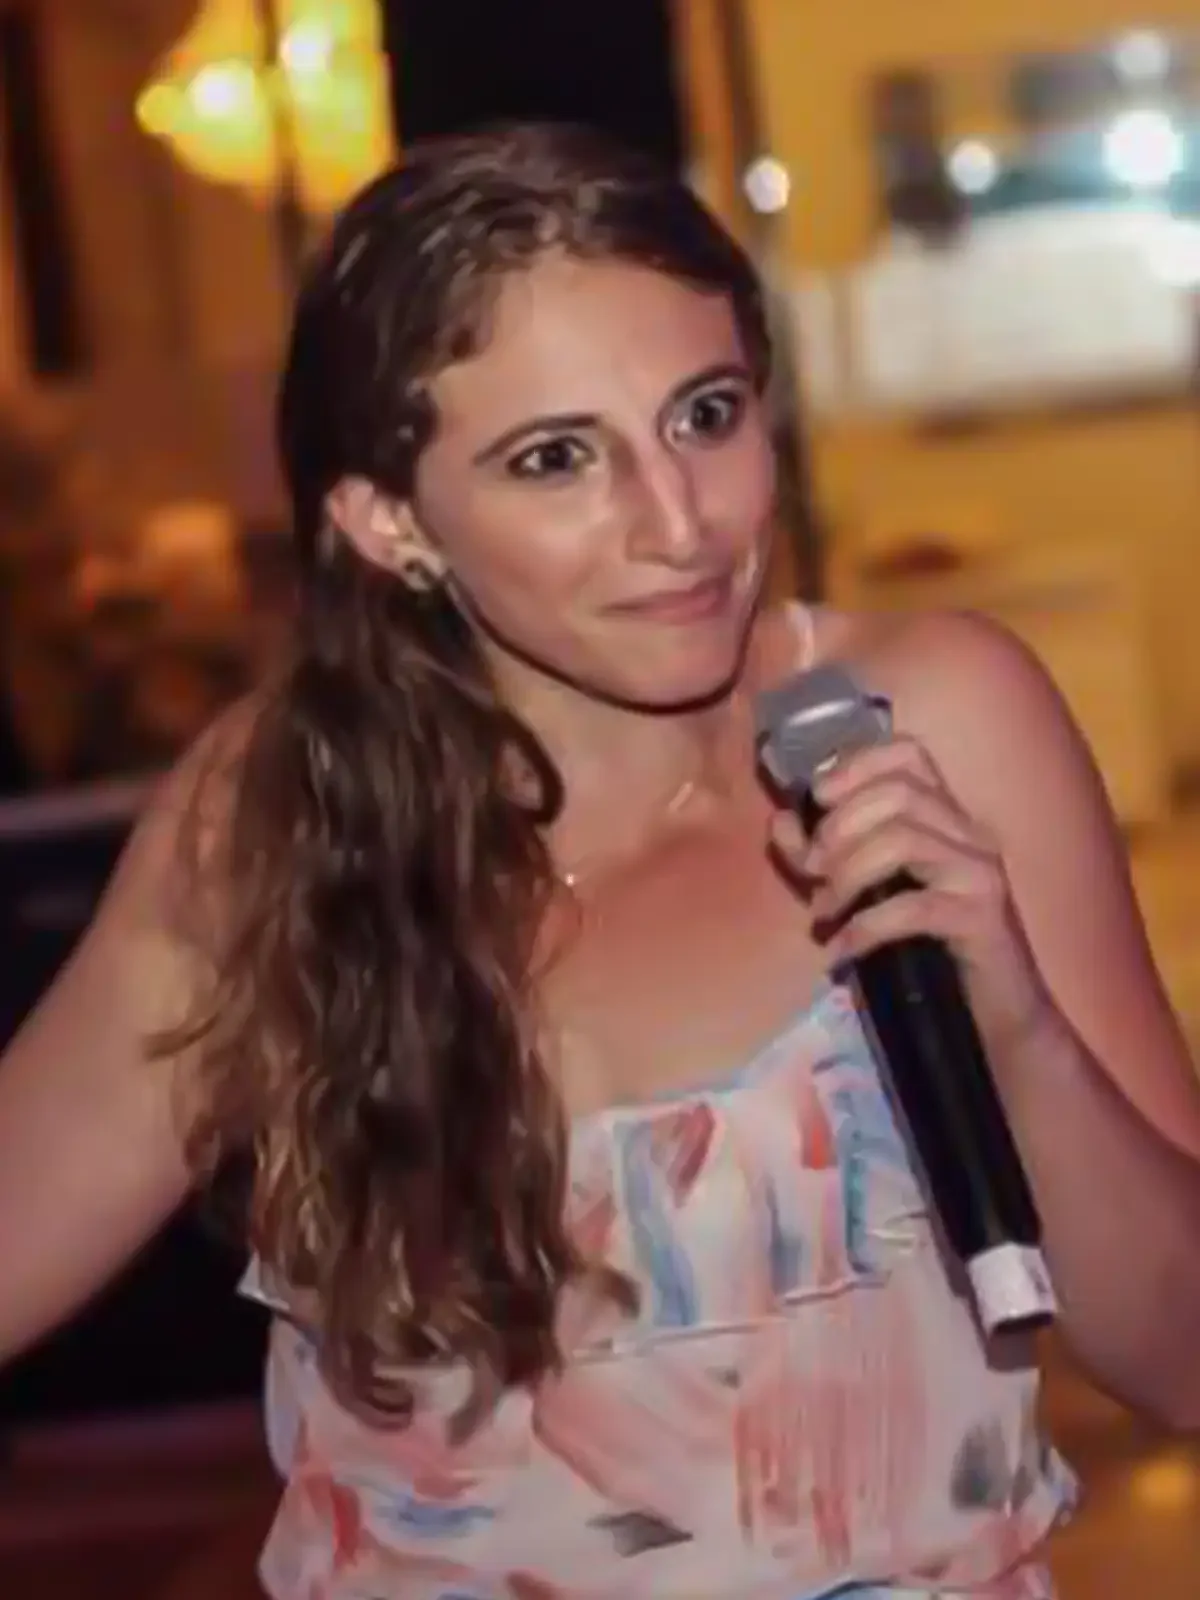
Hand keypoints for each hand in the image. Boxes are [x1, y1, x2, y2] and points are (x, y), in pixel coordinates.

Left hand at [769, 735, 1055, 1060]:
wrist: (997, 1015)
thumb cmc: (927, 948)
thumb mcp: (862, 894)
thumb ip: (819, 856)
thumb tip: (781, 821)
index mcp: (945, 816)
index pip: (908, 754)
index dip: (856, 765)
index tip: (819, 800)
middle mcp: (970, 831)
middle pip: (899, 792)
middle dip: (840, 828)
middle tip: (813, 873)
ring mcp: (981, 872)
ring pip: (904, 840)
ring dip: (847, 875)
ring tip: (824, 913)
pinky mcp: (982, 918)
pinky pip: (912, 907)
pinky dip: (864, 927)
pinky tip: (841, 951)